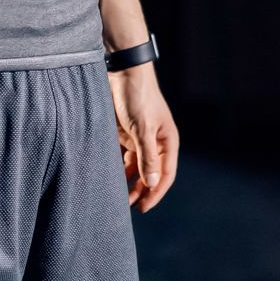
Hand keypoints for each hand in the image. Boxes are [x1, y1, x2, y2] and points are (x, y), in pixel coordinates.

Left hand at [110, 62, 178, 211]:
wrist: (122, 73)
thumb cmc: (138, 97)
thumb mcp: (143, 128)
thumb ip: (147, 156)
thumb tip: (151, 183)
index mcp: (167, 141)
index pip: (165, 174)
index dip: (155, 192)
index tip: (144, 207)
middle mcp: (156, 142)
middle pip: (151, 174)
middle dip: (142, 191)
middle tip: (130, 207)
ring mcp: (140, 139)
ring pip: (136, 168)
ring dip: (130, 183)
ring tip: (119, 198)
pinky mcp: (126, 134)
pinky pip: (125, 158)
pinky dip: (120, 169)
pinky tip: (112, 179)